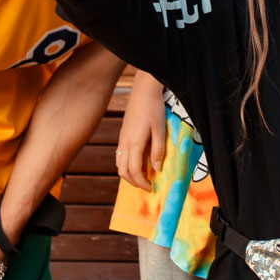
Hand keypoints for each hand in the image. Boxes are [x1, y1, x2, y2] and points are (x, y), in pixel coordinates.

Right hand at [115, 72, 167, 189]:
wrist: (143, 91)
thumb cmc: (154, 109)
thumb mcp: (160, 130)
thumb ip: (158, 151)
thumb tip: (156, 169)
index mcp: (134, 143)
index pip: (134, 171)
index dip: (141, 182)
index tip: (151, 187)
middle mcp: (124, 143)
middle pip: (123, 171)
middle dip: (134, 182)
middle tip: (147, 185)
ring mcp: (121, 139)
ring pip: (119, 164)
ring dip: (129, 174)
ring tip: (143, 176)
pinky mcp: (122, 135)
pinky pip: (120, 156)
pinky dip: (126, 165)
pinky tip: (138, 163)